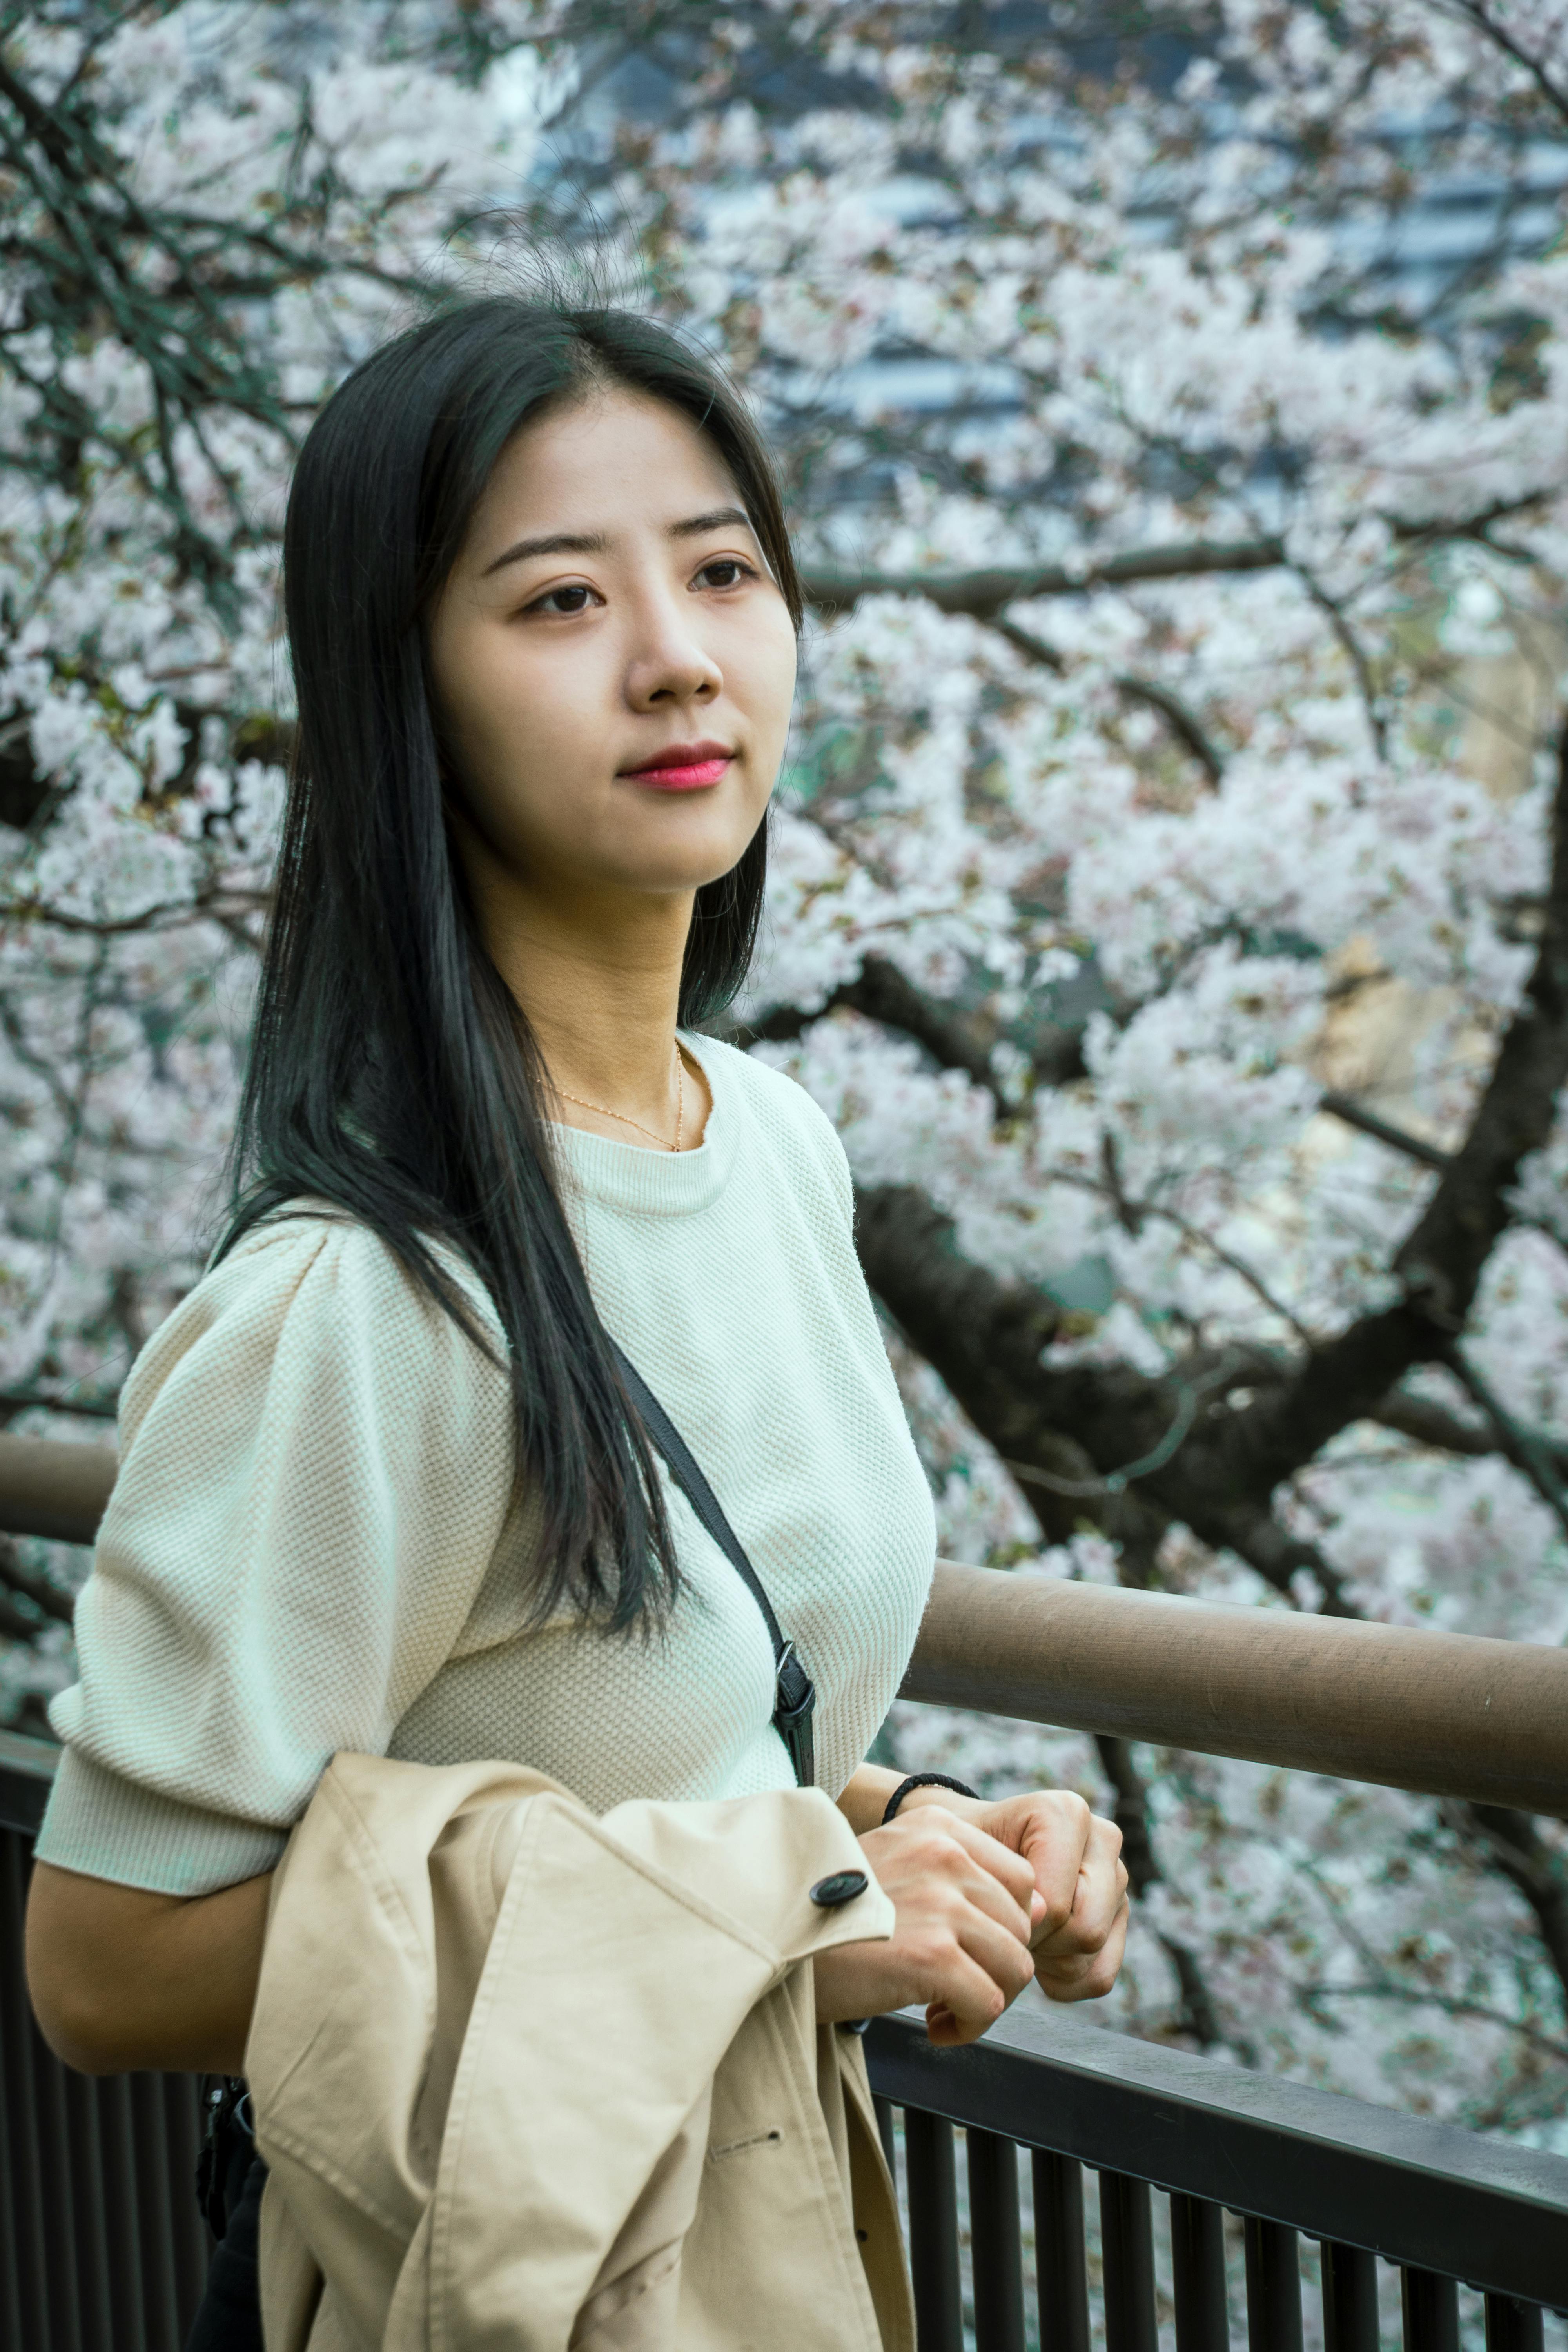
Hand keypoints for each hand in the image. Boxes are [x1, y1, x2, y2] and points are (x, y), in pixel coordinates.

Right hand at [812, 1809, 1042, 2045]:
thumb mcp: (896, 1862)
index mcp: (936, 1826)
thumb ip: (959, 1874)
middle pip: (1022, 1926)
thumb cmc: (829, 1911)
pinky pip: (989, 2004)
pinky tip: (933, 2027)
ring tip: (942, 2008)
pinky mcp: (933, 1956)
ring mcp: (941, 1904)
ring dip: (985, 1998)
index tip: (968, 1950)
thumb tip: (1039, 1906)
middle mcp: (945, 1855)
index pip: (1020, 1878)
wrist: (768, 1939)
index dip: (1003, 1924)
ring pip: (1014, 1967)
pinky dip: (968, 2026)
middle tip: (952, 1988)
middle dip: (995, 1966)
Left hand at [905, 1787, 1127, 2001]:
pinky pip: (1100, 1976)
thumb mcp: (959, 1859)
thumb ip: (994, 1882)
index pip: (1056, 1905)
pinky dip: (1063, 1982)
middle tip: (1002, 1929)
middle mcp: (1102, 1840)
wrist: (967, 1857)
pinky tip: (1035, 1957)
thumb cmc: (960, 1855)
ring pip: (1092, 1955)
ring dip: (1046, 1961)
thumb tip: (1036, 1918)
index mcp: (1067, 1814)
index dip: (1018, 1925)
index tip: (988, 1911)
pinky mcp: (1118, 1916)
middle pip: (1086, 1931)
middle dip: (1038, 1943)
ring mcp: (1115, 1879)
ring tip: (1016, 1934)